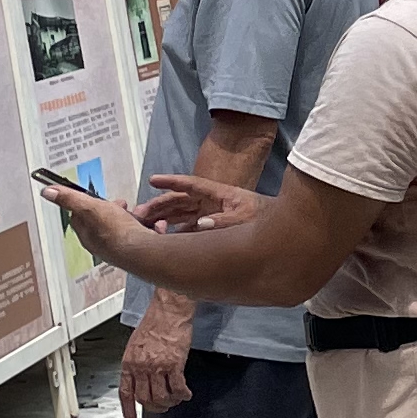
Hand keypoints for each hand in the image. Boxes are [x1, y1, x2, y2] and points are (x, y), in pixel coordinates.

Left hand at [37, 172, 145, 272]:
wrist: (142, 251)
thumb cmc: (116, 232)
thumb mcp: (89, 207)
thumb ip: (69, 199)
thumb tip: (48, 192)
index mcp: (85, 235)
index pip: (77, 216)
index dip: (84, 203)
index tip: (90, 196)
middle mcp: (99, 243)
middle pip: (98, 222)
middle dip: (106, 210)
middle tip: (115, 204)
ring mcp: (116, 247)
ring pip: (116, 228)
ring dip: (122, 217)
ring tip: (129, 212)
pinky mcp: (133, 249)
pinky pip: (132, 234)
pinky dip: (135, 226)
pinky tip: (141, 224)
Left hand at [117, 299, 194, 417]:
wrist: (169, 310)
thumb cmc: (155, 322)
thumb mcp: (136, 344)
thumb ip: (136, 362)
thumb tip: (140, 378)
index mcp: (129, 362)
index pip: (125, 393)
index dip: (128, 410)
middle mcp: (141, 366)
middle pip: (144, 399)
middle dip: (154, 407)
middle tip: (162, 406)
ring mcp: (158, 366)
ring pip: (161, 397)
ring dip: (169, 402)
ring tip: (175, 399)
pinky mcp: (174, 364)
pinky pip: (178, 388)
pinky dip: (183, 394)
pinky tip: (186, 393)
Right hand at [131, 170, 263, 232]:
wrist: (278, 227)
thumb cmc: (263, 217)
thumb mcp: (244, 217)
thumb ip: (222, 221)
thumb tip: (199, 225)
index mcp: (217, 194)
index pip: (190, 184)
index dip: (171, 181)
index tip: (153, 179)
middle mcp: (210, 202)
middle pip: (179, 200)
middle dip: (159, 205)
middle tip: (139, 213)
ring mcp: (209, 213)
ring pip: (180, 214)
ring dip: (162, 218)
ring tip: (143, 224)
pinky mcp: (210, 226)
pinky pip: (187, 227)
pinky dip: (174, 232)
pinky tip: (161, 238)